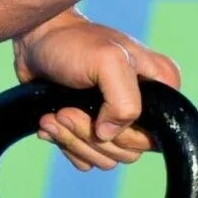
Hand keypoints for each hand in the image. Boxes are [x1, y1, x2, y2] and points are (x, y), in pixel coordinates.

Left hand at [12, 15, 181, 171]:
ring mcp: (117, 118)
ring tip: (52, 116)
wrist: (36, 39)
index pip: (155, 137)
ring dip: (73, 141)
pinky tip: (50, 122)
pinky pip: (87, 158)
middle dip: (90, 136)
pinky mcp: (92, 128)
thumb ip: (124, 102)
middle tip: (64, 112)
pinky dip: (66, 144)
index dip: (123, 134)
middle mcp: (144, 105)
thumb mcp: (108, 62)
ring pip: (105, 158)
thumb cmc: (73, 43)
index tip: (94, 112)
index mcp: (160, 87)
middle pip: (128, 152)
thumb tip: (110, 136)